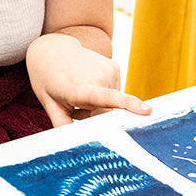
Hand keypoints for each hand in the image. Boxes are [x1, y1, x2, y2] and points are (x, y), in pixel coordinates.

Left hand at [26, 33, 150, 127]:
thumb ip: (64, 128)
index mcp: (81, 88)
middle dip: (93, 118)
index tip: (147, 111)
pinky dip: (103, 95)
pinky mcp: (115, 66)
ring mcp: (109, 69)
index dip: (128, 105)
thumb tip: (77, 146)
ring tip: (80, 93)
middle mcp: (99, 76)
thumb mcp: (50, 106)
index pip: (107, 98)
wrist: (51, 49)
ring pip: (111, 105)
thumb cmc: (48, 80)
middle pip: (106, 113)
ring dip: (98, 106)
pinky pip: (113, 93)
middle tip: (72, 107)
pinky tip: (88, 84)